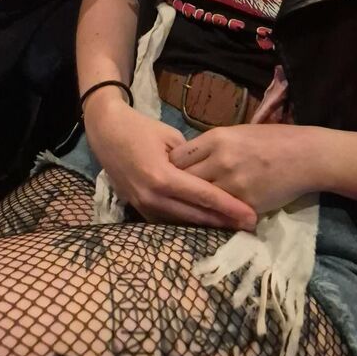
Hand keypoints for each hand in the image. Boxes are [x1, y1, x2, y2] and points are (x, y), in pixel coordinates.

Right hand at [85, 95, 256, 229]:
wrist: (105, 131)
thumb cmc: (140, 128)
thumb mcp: (171, 137)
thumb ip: (192, 160)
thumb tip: (212, 175)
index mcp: (163, 176)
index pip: (203, 196)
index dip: (229, 207)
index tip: (250, 215)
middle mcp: (153, 196)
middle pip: (195, 216)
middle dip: (224, 222)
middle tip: (249, 225)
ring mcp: (143, 205)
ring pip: (181, 223)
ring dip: (207, 226)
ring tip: (232, 227)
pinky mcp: (138, 208)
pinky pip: (167, 221)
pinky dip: (187, 223)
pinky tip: (204, 223)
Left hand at [169, 124, 323, 214]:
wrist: (305, 156)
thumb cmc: (271, 139)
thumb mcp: (236, 133)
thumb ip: (211, 146)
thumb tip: (189, 158)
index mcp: (217, 138)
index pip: (178, 157)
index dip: (171, 167)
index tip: (170, 172)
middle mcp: (221, 161)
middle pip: (183, 179)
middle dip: (176, 187)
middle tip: (172, 193)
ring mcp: (233, 185)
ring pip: (199, 200)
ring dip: (192, 204)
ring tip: (185, 206)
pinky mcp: (246, 205)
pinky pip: (221, 214)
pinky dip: (214, 215)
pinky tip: (209, 215)